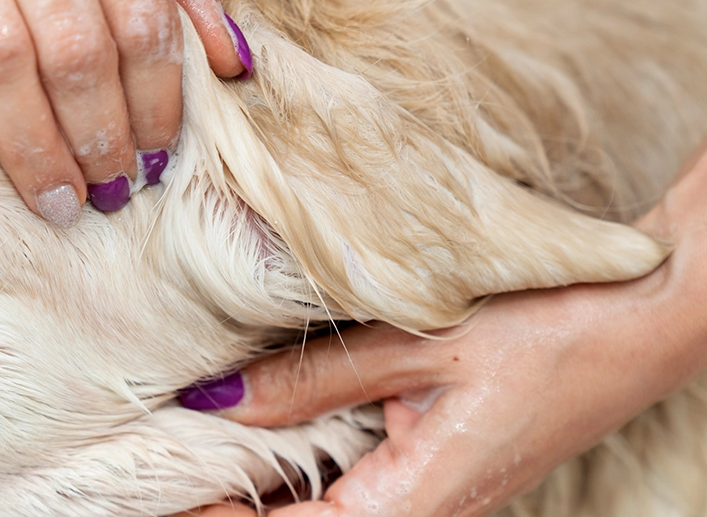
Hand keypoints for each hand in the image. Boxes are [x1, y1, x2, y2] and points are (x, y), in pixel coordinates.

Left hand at [179, 141, 706, 516]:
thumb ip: (315, 378)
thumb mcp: (419, 344)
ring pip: (330, 509)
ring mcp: (437, 492)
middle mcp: (426, 511)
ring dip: (265, 489)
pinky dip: (305, 465)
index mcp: (417, 502)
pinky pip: (359, 482)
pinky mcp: (444, 465)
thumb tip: (216, 400)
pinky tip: (268, 435)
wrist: (649, 315)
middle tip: (164, 475)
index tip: (163, 497)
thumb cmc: (549, 326)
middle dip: (233, 509)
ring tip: (198, 455)